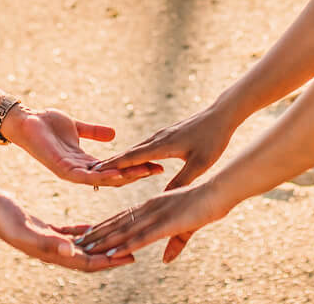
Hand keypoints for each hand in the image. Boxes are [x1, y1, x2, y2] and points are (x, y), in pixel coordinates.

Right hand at [0, 191, 132, 272]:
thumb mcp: (26, 228)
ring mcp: (48, 240)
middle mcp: (52, 249)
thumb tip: (71, 251)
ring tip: (118, 240)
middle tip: (135, 249)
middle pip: (88, 257)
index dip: (108, 261)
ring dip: (98, 245)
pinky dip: (82, 233)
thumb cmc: (2, 217)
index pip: (86, 262)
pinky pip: (68, 234)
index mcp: (51, 252)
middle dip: (110, 256)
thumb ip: (47, 240)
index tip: (129, 257)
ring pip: (79, 246)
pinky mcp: (44, 228)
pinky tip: (92, 229)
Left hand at [3, 106, 163, 187]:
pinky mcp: (61, 168)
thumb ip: (93, 132)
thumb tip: (114, 134)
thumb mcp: (76, 127)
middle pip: (113, 177)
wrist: (24, 120)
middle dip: (136, 173)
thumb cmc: (46, 123)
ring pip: (102, 179)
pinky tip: (116, 174)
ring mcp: (71, 171)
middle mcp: (80, 171)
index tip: (157, 162)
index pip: (116, 168)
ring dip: (123, 177)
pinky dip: (101, 176)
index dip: (135, 166)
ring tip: (143, 172)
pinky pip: (84, 176)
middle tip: (158, 169)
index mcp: (85, 162)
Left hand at [76, 181, 227, 263]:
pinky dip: (126, 246)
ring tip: (86, 249)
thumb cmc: (207, 204)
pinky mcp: (166, 223)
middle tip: (78, 243)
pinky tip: (113, 253)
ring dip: (104, 241)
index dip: (105, 226)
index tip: (89, 234)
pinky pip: (142, 237)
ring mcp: (156, 215)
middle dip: (98, 235)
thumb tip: (165, 260)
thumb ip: (175, 244)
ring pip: (124, 231)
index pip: (123, 217)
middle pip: (118, 223)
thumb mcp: (187, 228)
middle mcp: (149, 208)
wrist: (220, 191)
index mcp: (153, 205)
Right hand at [89, 105, 234, 189]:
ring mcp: (162, 135)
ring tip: (105, 168)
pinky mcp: (168, 134)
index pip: (131, 158)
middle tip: (90, 173)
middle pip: (128, 153)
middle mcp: (157, 138)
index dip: (113, 166)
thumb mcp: (200, 164)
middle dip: (110, 163)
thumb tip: (165, 198)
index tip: (95, 173)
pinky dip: (134, 154)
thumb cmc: (213, 139)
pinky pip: (145, 146)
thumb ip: (181, 180)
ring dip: (120, 158)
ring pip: (136, 149)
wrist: (222, 115)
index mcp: (162, 145)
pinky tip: (133, 159)